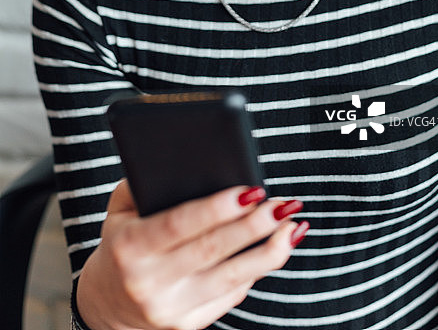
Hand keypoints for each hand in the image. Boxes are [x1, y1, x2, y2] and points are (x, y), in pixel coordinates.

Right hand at [76, 180, 306, 329]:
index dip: (216, 209)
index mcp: (130, 248)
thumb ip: (142, 183)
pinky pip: (231, 295)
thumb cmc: (121, 243)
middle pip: (212, 251)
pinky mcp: (189, 326)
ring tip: (292, 226)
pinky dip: (257, 270)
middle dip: (253, 226)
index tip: (250, 190)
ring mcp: (171, 310)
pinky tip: (276, 248)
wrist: (108, 305)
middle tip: (282, 204)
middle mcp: (150, 283)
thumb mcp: (119, 211)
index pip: (179, 225)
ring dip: (268, 251)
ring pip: (231, 279)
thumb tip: (187, 161)